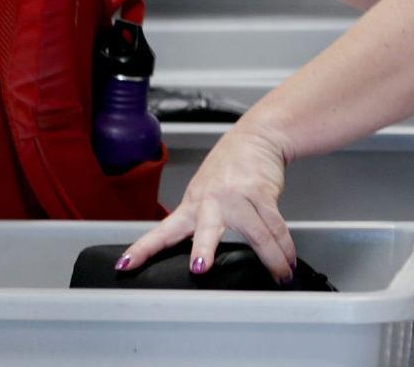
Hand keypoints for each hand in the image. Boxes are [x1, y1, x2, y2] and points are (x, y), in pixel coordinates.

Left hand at [116, 120, 296, 281]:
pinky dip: (283, 247)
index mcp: (191, 205)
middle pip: (205, 228)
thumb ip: (199, 222)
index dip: (143, 249)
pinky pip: (275, 226)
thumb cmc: (228, 170)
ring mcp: (237, 196)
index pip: (162, 231)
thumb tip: (200, 260)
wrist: (255, 137)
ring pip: (255, 233)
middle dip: (203, 247)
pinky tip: (287, 261)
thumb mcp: (204, 193)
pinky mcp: (261, 193)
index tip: (125, 265)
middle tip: (200, 267)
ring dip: (271, 258)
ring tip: (280, 274)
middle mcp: (211, 201)